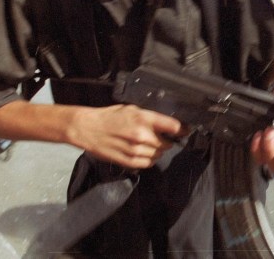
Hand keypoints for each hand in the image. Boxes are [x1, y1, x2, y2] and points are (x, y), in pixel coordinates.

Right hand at [69, 104, 186, 168]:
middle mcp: (142, 135)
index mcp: (144, 118)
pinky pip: (148, 164)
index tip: (185, 131)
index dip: (183, 130)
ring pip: (158, 155)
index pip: (174, 127)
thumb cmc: (109, 117)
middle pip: (168, 143)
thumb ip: (150, 117)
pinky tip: (141, 152)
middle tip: (159, 137)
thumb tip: (167, 124)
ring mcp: (136, 150)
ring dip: (157, 151)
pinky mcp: (129, 161)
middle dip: (166, 140)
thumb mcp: (132, 109)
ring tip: (146, 144)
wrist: (88, 129)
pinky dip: (148, 159)